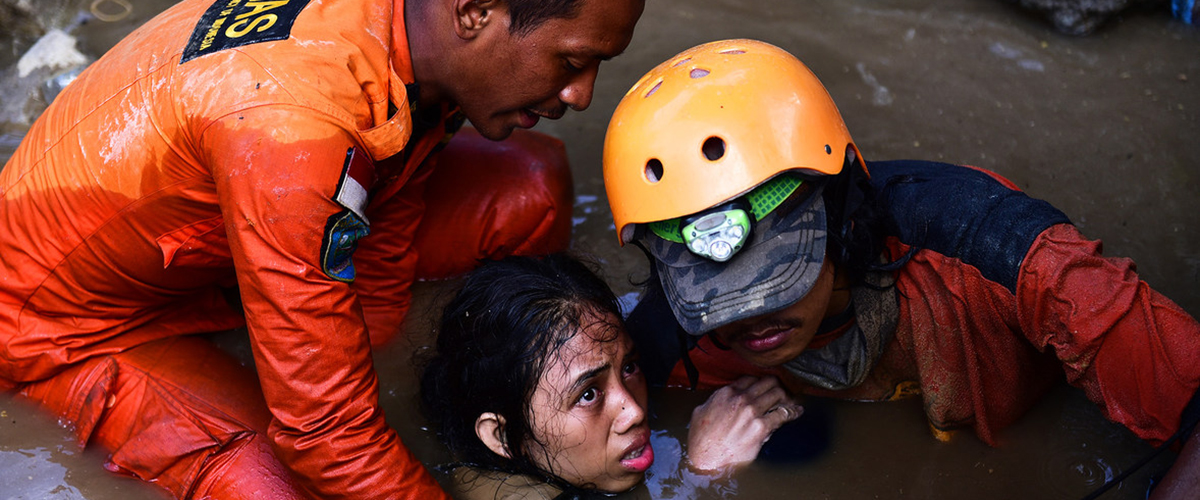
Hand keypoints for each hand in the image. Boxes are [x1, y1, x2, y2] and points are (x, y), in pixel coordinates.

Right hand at [686, 376, 802, 471]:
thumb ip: (714, 401)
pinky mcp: (760, 428)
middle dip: (776, 386)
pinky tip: (797, 412)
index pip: (751, 378)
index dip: (760, 382)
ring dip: (786, 398)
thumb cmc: (701, 440)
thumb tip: (721, 399)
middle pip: (768, 382)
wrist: (705, 459)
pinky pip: (783, 414)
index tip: (765, 388)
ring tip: (791, 402)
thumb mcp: (701, 412)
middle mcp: (740, 398)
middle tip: (782, 393)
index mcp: (726, 393)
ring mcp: (751, 412)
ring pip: (778, 393)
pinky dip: (793, 412)